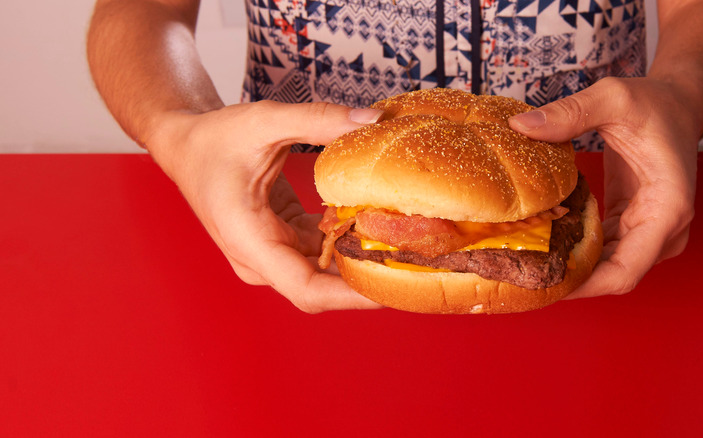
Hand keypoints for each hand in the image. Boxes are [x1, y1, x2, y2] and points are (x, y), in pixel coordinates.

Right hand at [146, 101, 384, 311]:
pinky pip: (318, 251)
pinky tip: (374, 223)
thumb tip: (372, 120)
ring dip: (358, 259)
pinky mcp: (279, 242)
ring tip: (403, 245)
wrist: (185, 145)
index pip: (305, 288)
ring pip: (322, 272)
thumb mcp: (265, 121)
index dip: (351, 296)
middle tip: (413, 263)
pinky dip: (345, 239)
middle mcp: (257, 258)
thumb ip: (319, 120)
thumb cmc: (213, 138)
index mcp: (248, 239)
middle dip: (365, 280)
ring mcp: (268, 254)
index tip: (390, 288)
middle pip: (320, 287)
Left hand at [509, 77, 698, 297]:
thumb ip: (570, 113)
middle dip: (568, 280)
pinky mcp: (631, 225)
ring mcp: (650, 231)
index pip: (625, 272)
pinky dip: (575, 252)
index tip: (541, 285)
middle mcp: (664, 230)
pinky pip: (603, 252)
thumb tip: (521, 126)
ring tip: (522, 263)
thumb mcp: (613, 98)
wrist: (678, 104)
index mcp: (667, 209)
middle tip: (518, 274)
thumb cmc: (655, 103)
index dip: (583, 286)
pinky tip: (541, 245)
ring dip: (569, 268)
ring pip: (607, 269)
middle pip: (613, 277)